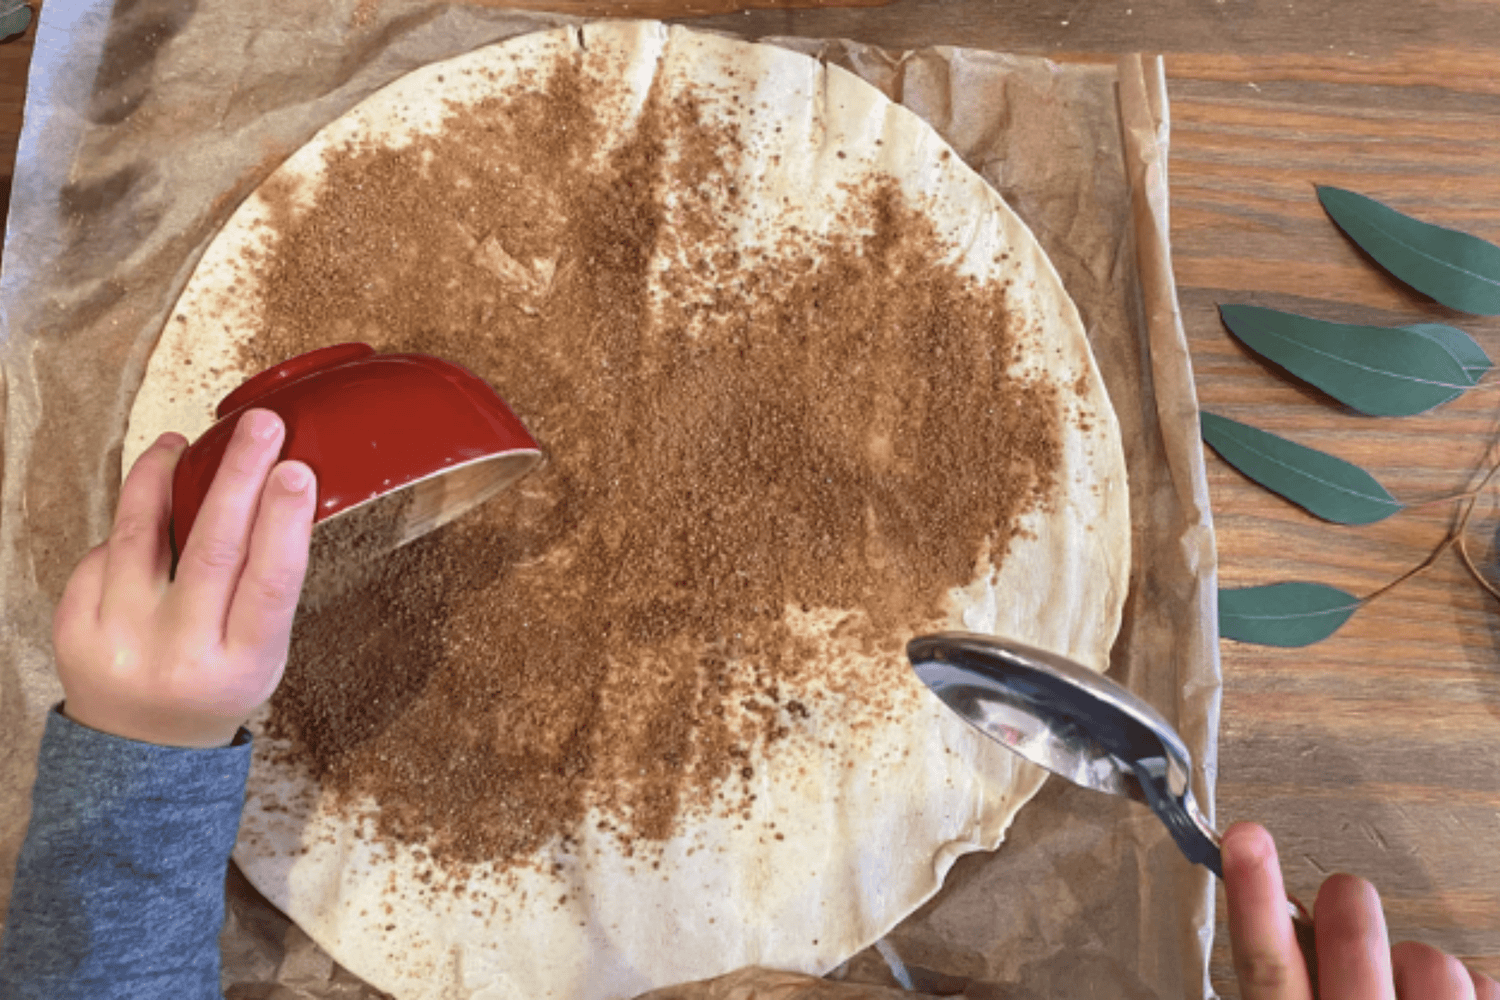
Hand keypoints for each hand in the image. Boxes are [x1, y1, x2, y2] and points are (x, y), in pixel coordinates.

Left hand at [53, 409, 315, 748]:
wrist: (142, 747)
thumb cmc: (216, 685)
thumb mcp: (261, 653)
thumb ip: (264, 587)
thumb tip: (274, 493)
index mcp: (240, 667)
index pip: (268, 584)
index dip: (284, 523)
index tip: (296, 471)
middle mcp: (176, 655)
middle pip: (210, 550)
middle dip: (239, 477)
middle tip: (260, 427)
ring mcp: (118, 642)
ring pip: (140, 536)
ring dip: (162, 478)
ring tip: (181, 444)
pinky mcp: (73, 628)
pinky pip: (103, 553)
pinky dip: (128, 527)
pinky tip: (147, 512)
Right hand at [1223, 821, 1498, 998]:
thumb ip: (1296, 974)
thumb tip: (1289, 908)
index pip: (1267, 962)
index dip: (1255, 895)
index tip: (1244, 837)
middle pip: (1353, 939)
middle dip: (1349, 903)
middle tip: (1345, 899)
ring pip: (1429, 960)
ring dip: (1415, 964)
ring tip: (1402, 992)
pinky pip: (1479, 985)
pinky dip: (1464, 994)